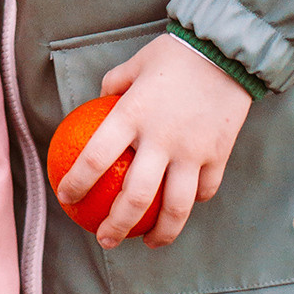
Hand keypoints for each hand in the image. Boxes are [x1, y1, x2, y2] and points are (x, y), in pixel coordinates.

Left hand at [55, 33, 250, 248]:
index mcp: (132, 114)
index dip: (77, 182)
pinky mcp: (218, 155)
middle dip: (116, 226)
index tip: (66, 198)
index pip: (95, 158)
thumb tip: (98, 104)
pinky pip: (204, 190)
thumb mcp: (135, 64)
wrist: (228, 50)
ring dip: (161, 233)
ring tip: (148, 242)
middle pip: (135, 197)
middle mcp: (161, 138)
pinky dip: (192, 203)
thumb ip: (113, 86)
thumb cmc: (175, 55)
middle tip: (104, 239)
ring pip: (175, 207)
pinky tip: (182, 209)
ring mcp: (193, 151)